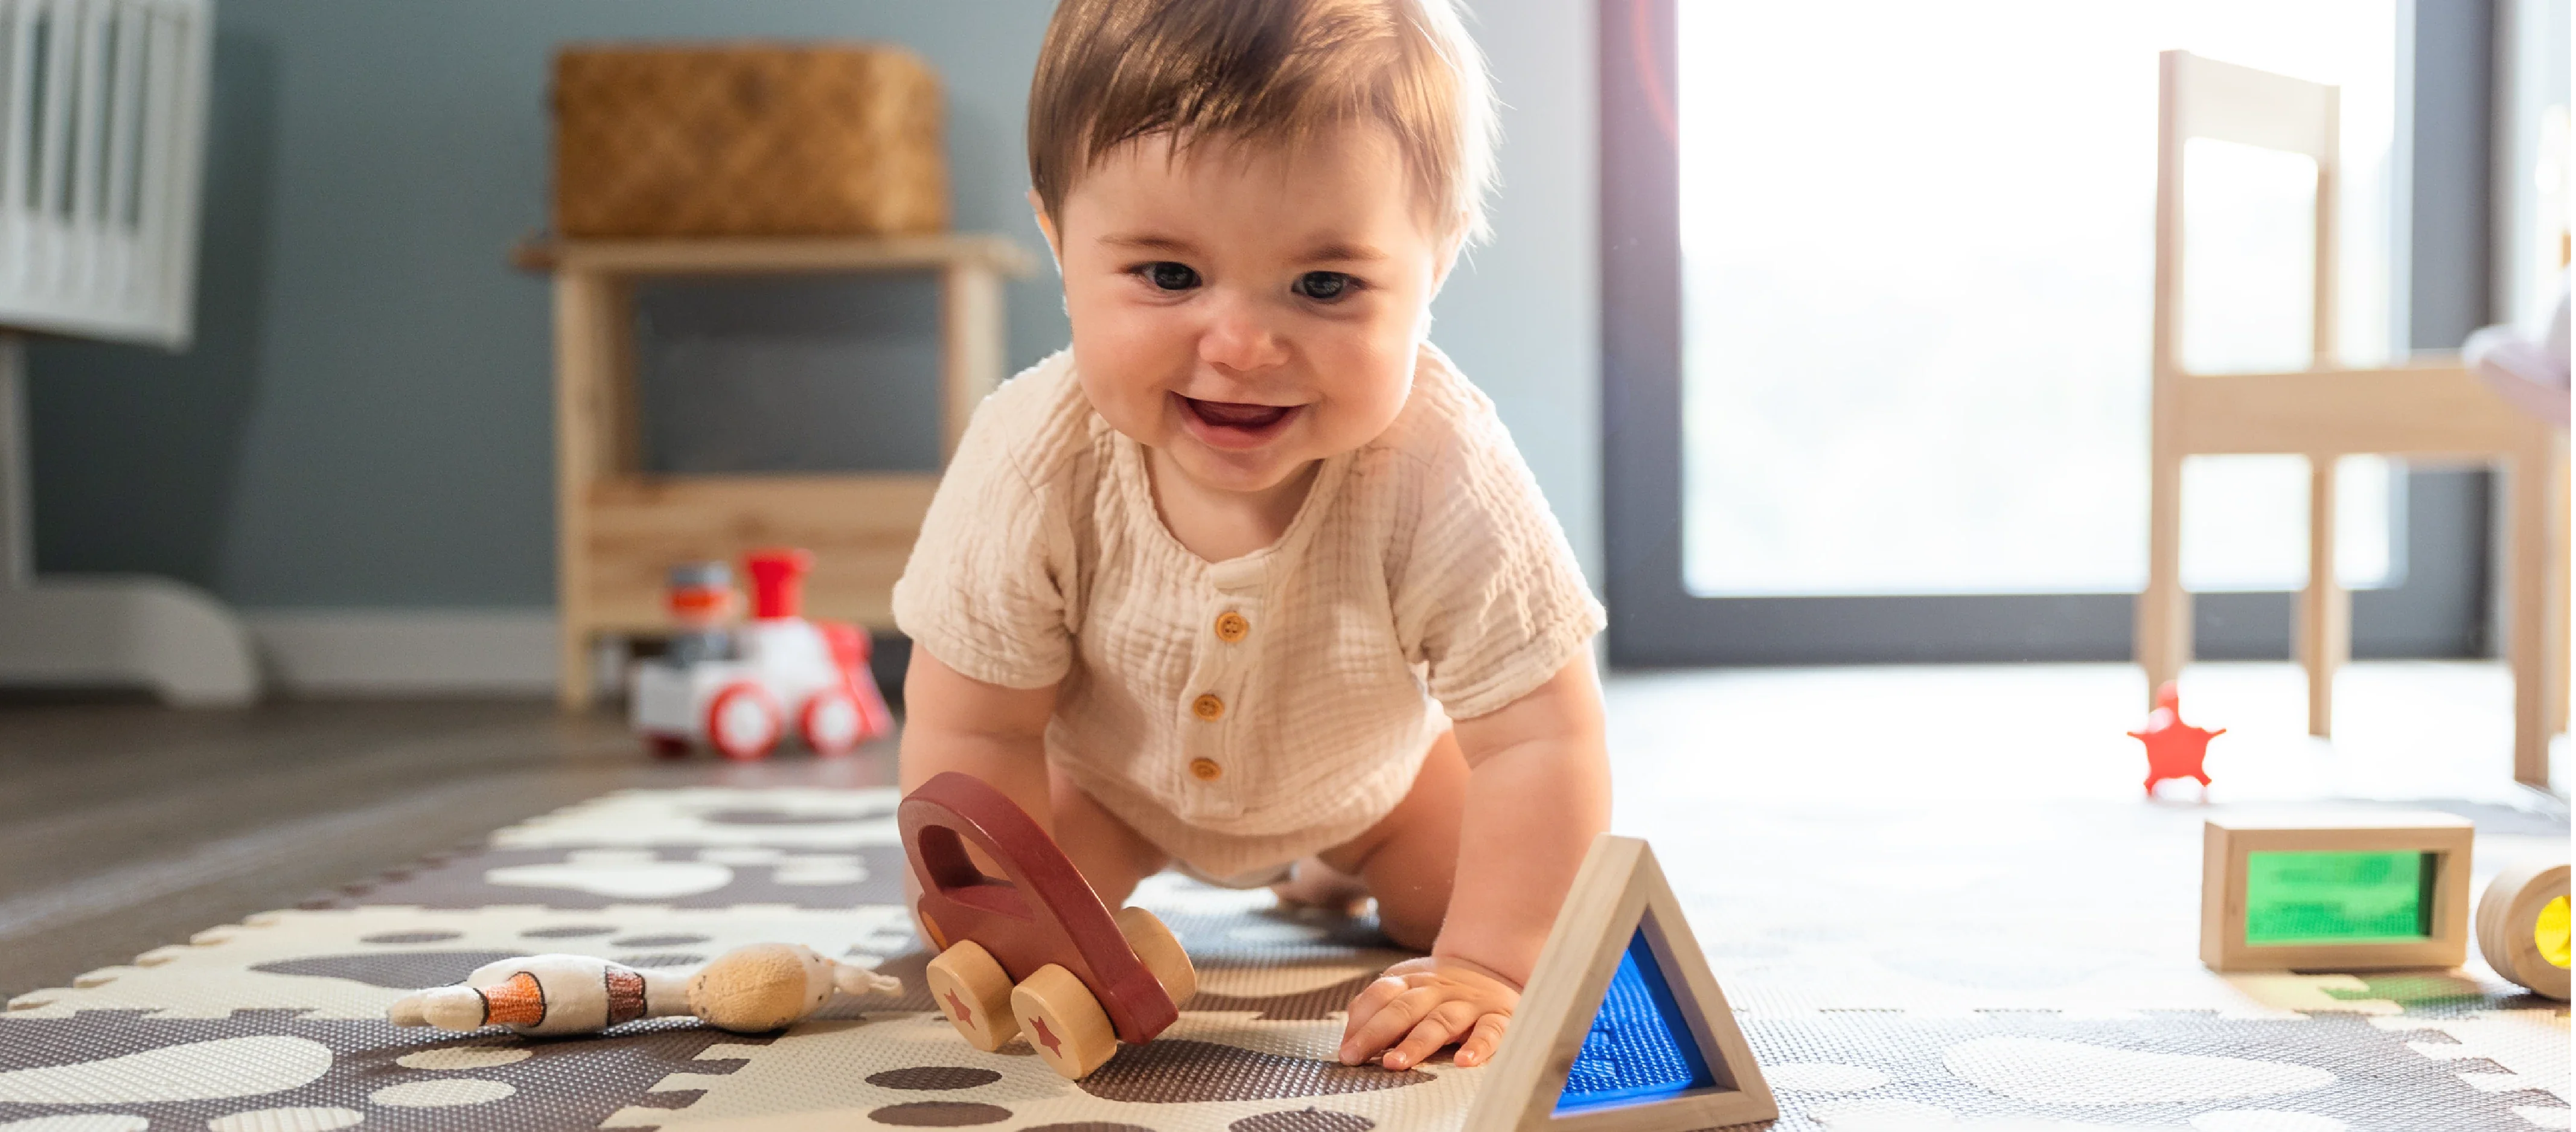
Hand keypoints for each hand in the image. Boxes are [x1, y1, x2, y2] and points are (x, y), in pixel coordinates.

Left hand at [1337, 955, 1518, 1070]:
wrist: (1495, 965)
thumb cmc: (1441, 988)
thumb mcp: (1408, 986)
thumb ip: (1377, 1006)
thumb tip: (1349, 1035)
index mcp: (1413, 981)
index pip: (1381, 994)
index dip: (1360, 1021)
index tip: (1345, 1050)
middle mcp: (1438, 989)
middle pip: (1403, 1008)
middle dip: (1377, 1033)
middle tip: (1355, 1057)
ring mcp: (1468, 1003)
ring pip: (1441, 1021)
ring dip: (1416, 1042)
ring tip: (1396, 1062)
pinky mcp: (1499, 1016)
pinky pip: (1491, 1031)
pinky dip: (1479, 1045)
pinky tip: (1464, 1061)